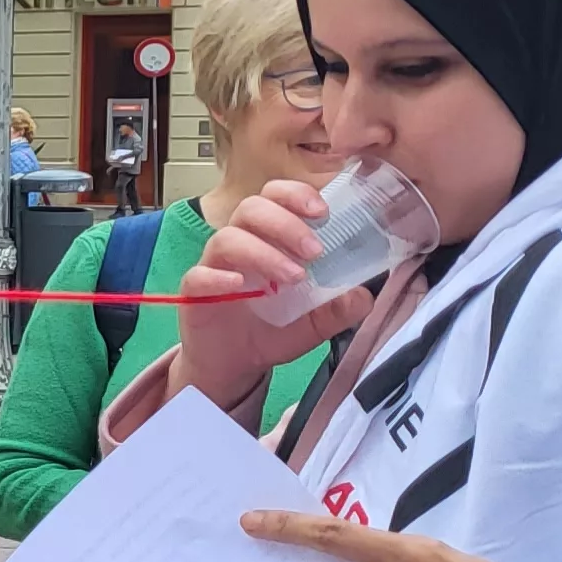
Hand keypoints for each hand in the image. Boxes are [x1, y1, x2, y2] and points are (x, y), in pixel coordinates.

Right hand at [173, 180, 370, 410]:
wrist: (237, 366)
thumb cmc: (273, 330)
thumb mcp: (317, 321)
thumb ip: (341, 306)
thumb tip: (366, 294)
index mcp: (269, 238)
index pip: (276, 196)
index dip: (296, 194)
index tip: (323, 212)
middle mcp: (240, 243)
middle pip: (252, 208)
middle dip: (286, 223)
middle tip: (314, 251)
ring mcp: (214, 266)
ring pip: (228, 238)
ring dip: (263, 252)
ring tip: (293, 278)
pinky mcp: (195, 293)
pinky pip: (199, 275)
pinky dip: (218, 276)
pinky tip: (239, 286)